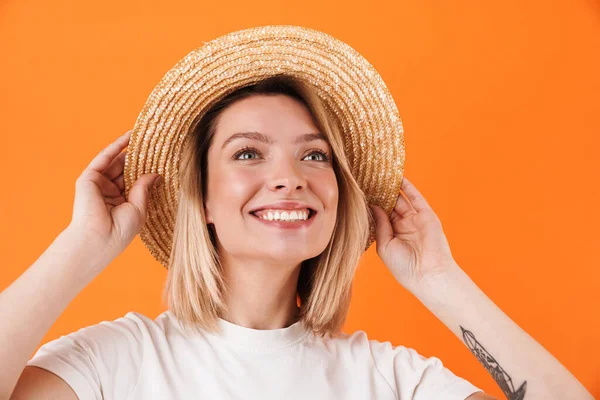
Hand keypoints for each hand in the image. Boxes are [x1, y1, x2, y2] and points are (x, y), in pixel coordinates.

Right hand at [67, 130, 161, 262]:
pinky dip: (116, 146)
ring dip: (129, 148)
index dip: (147, 169)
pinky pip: (104, 158)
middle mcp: (110, 192)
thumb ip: (144, 188)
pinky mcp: (88, 179)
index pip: (135, 181)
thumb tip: (156, 174)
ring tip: (146, 134)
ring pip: (116, 161)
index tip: (161, 157)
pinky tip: (129, 136)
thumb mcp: (139, 207)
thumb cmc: (120, 230)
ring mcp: (99, 184)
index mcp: (122, 202)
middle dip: (140, 156)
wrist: (99, 239)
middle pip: (126, 169)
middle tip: (156, 141)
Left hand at [370, 177, 457, 291]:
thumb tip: (373, 206)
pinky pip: (416, 197)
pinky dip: (407, 187)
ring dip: (391, 187)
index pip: (380, 215)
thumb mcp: (384, 245)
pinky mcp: (427, 215)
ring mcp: (415, 220)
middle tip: (366, 178)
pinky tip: (398, 176)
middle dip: (379, 193)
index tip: (359, 192)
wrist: (428, 275)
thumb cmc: (404, 267)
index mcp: (392, 235)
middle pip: (390, 204)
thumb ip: (380, 224)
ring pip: (401, 199)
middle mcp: (403, 226)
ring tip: (379, 173)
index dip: (371, 204)